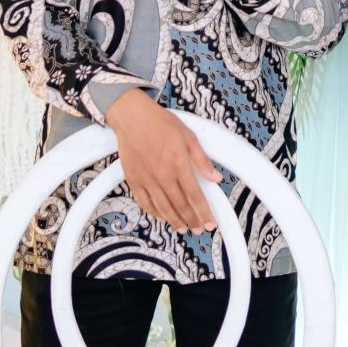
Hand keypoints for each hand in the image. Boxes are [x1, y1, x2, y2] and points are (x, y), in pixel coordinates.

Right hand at [105, 89, 222, 233]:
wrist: (132, 117)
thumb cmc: (160, 123)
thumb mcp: (188, 137)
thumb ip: (202, 160)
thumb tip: (215, 178)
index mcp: (179, 164)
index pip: (195, 195)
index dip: (204, 212)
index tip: (210, 223)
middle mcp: (163, 175)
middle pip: (180, 205)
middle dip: (192, 220)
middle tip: (199, 228)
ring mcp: (147, 179)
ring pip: (163, 208)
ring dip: (175, 221)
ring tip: (183, 228)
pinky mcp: (134, 180)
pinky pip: (145, 203)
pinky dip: (154, 213)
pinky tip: (162, 217)